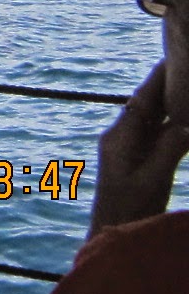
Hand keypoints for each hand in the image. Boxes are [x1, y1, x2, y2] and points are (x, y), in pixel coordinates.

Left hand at [88, 60, 188, 236]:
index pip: (142, 102)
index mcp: (119, 138)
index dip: (157, 81)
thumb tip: (185, 124)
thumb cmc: (130, 210)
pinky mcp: (136, 160)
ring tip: (185, 84)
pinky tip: (182, 117)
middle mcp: (121, 138)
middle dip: (165, 86)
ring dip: (168, 103)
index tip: (171, 59)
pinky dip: (170, 124)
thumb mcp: (152, 180)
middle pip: (146, 106)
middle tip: (182, 64)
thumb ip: (168, 151)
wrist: (112, 234)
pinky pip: (155, 135)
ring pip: (152, 119)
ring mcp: (128, 149)